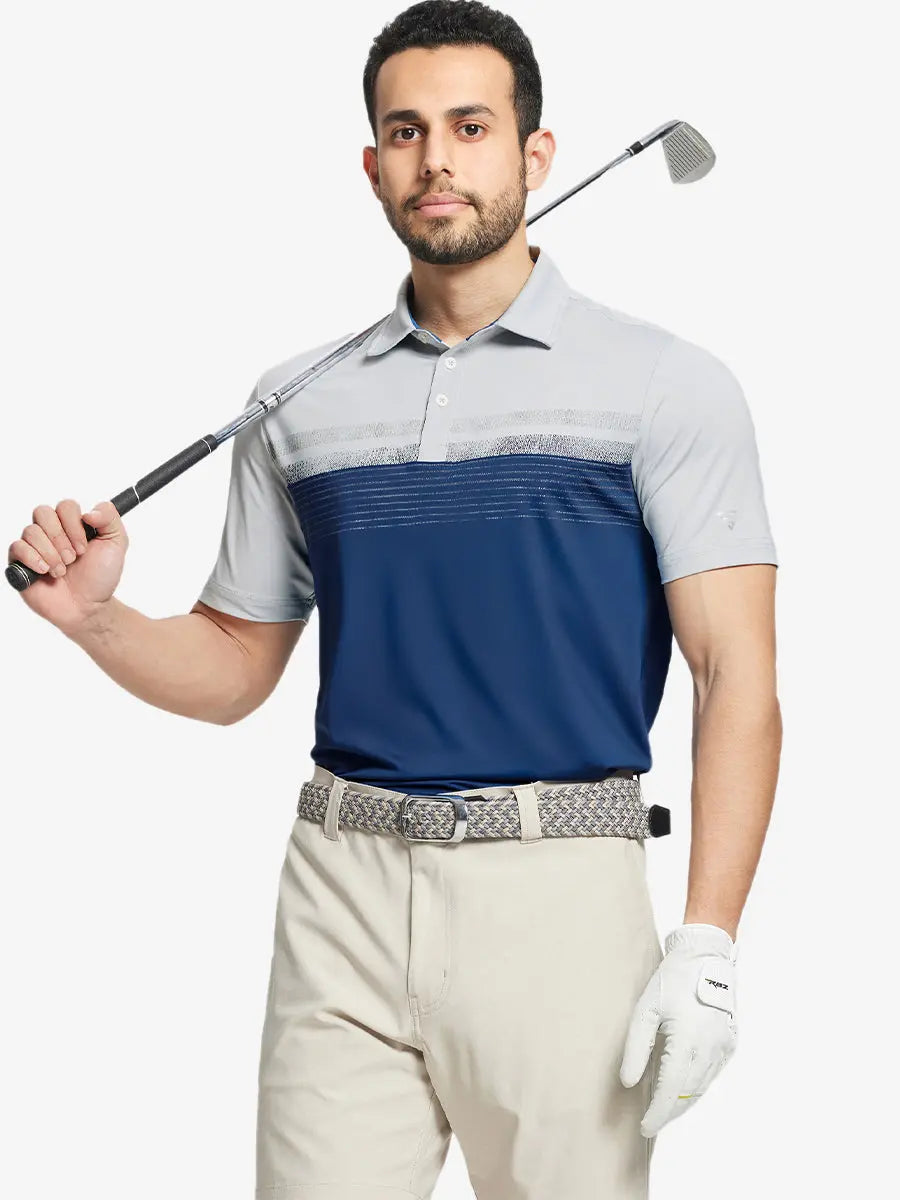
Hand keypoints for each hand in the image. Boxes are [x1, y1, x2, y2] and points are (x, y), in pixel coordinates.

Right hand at [9, 499, 128, 630]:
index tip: (84, 548)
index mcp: (72, 523)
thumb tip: (89, 511)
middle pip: (42, 512)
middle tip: (73, 559)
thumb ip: (109, 517)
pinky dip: (33, 558)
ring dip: (51, 553)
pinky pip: (16, 547)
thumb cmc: (100, 576)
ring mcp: (34, 546)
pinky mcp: (20, 562)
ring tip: (61, 571)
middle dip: (60, 538)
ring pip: (31, 531)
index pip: (65, 506)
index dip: (74, 525)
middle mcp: (50, 531)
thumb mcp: (116, 543)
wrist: (88, 607)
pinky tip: (45, 571)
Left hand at [619, 922, 737, 1136]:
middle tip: (650, 1124)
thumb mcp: (646, 1009)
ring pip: (702, 1087)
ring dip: (683, 1102)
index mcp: (688, 1038)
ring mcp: (724, 1046)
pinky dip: (696, 1086)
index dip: (657, 1112)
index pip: (671, 1089)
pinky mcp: (730, 1044)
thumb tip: (629, 1083)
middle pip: (688, 1094)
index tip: (644, 1128)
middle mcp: (711, 1047)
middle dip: (669, 1112)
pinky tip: (681, 1089)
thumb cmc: (672, 980)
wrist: (706, 956)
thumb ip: (636, 1048)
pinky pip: (711, 1074)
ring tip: (662, 1111)